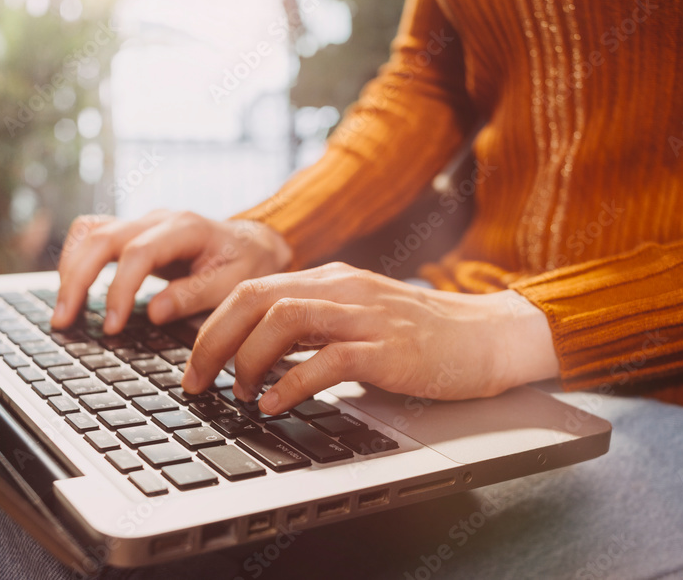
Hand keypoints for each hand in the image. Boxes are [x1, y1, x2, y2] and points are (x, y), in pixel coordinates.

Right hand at [51, 211, 292, 332]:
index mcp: (187, 228)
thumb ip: (197, 294)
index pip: (139, 252)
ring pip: (90, 233)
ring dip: (69, 269)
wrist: (254, 242)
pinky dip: (75, 259)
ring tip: (62, 311)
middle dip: (77, 279)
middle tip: (64, 320)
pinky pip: (93, 236)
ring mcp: (142, 223)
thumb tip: (154, 311)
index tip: (110, 326)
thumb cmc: (248, 263)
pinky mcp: (133, 233)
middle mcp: (158, 219)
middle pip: (103, 238)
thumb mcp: (237, 282)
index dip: (120, 288)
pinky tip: (69, 288)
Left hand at [183, 262, 558, 413]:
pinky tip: (275, 404)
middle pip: (255, 298)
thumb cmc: (422, 335)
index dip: (211, 326)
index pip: (251, 288)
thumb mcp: (358, 317)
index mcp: (330, 279)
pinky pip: (327, 359)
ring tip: (240, 393)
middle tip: (197, 381)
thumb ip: (314, 326)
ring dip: (248, 360)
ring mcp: (366, 315)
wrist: (488, 337)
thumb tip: (259, 355)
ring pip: (284, 320)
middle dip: (213, 341)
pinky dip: (291, 383)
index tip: (194, 364)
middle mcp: (342, 288)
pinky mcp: (389, 349)